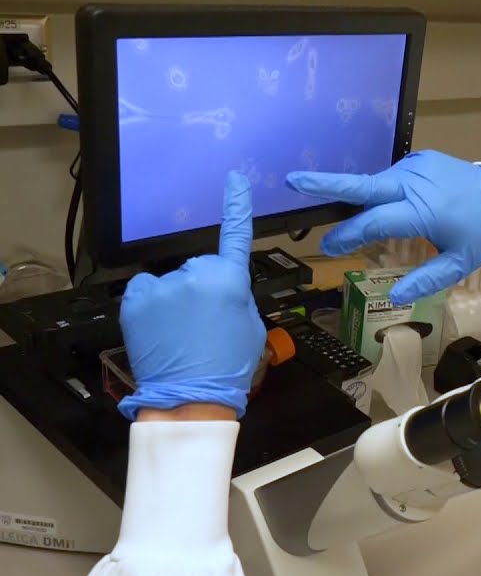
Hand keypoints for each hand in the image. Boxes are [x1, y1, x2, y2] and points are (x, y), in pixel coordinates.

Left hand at [117, 172, 265, 419]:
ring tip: (180, 334)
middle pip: (199, 267)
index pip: (235, 234)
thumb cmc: (230, 366)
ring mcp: (161, 286)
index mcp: (229, 279)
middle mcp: (194, 274)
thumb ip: (238, 296)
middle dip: (202, 287)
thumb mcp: (251, 327)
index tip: (234, 179)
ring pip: (171, 281)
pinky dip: (150, 304)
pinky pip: (145, 289)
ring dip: (175, 299)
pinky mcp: (135, 300)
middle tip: (205, 322)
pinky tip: (159, 328)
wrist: (190, 396)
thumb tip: (222, 287)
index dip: (237, 205)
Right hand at [286, 150, 480, 304]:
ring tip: (363, 221)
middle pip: (363, 185)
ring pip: (378, 183)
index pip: (373, 221)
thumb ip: (426, 279)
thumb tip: (393, 297)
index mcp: (422, 209)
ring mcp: (417, 166)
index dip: (348, 234)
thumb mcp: (460, 263)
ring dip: (366, 200)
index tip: (329, 247)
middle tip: (293, 181)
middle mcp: (414, 182)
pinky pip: (394, 176)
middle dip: (326, 183)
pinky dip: (385, 191)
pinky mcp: (421, 159)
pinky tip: (391, 206)